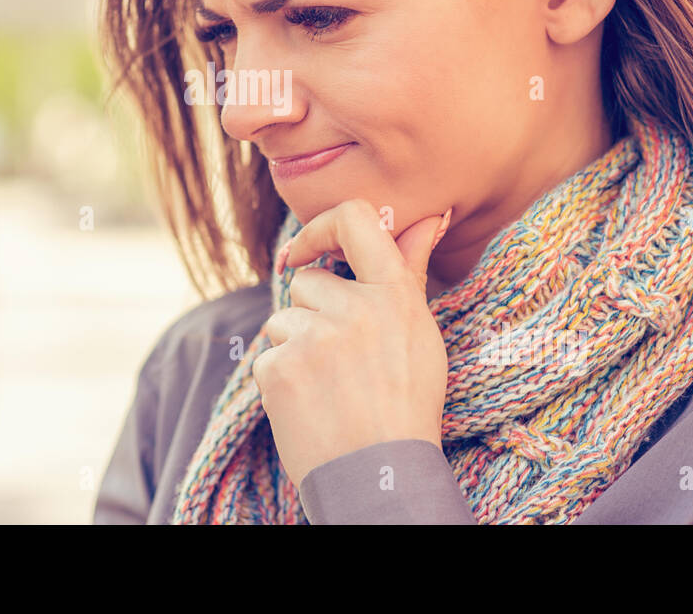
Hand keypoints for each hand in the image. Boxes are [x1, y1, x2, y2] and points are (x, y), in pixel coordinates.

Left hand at [257, 198, 451, 487]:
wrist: (381, 476)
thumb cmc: (406, 403)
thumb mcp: (419, 333)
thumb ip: (411, 270)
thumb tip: (428, 216)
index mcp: (395, 294)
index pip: (354, 218)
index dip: (321, 227)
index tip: (308, 250)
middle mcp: (356, 307)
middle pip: (305, 280)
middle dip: (310, 312)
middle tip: (337, 360)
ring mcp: (315, 337)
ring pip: (281, 319)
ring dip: (293, 347)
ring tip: (327, 387)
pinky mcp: (281, 367)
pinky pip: (265, 356)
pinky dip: (279, 380)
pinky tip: (308, 406)